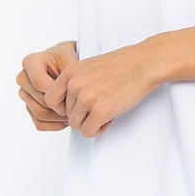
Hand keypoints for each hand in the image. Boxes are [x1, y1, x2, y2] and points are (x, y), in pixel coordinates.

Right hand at [17, 41, 78, 130]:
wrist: (63, 62)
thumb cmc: (66, 58)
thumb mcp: (70, 60)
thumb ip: (69, 76)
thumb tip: (69, 99)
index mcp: (30, 62)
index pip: (39, 83)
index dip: (56, 93)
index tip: (71, 97)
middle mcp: (23, 78)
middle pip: (40, 100)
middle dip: (61, 107)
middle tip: (77, 108)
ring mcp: (25, 93)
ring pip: (40, 114)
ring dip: (59, 118)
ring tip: (74, 114)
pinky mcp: (29, 106)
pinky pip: (39, 122)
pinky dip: (54, 125)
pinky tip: (66, 121)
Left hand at [43, 42, 157, 138]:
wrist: (143, 63)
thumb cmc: (121, 65)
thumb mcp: (88, 67)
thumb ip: (74, 82)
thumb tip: (65, 105)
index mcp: (69, 72)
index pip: (50, 99)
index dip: (64, 106)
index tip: (79, 106)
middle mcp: (74, 84)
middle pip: (66, 114)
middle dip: (83, 115)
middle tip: (100, 106)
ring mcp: (86, 98)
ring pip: (76, 125)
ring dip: (90, 122)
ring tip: (105, 112)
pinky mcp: (100, 110)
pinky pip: (88, 131)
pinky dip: (99, 129)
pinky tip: (109, 118)